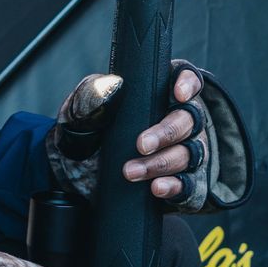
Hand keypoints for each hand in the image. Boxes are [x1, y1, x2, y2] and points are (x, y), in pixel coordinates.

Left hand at [45, 61, 252, 212]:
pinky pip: (187, 183)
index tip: (178, 95)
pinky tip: (157, 188)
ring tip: (133, 172)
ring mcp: (183, 150)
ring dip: (163, 162)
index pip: (187, 79)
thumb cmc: (86, 129)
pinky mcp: (179, 180)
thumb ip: (93, 95)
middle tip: (141, 144)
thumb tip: (114, 85)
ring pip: (190, 153)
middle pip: (189, 120)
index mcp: (159, 92)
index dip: (189, 85)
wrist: (77, 171)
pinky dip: (175, 186)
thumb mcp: (81, 108)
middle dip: (167, 132)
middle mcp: (178, 118)